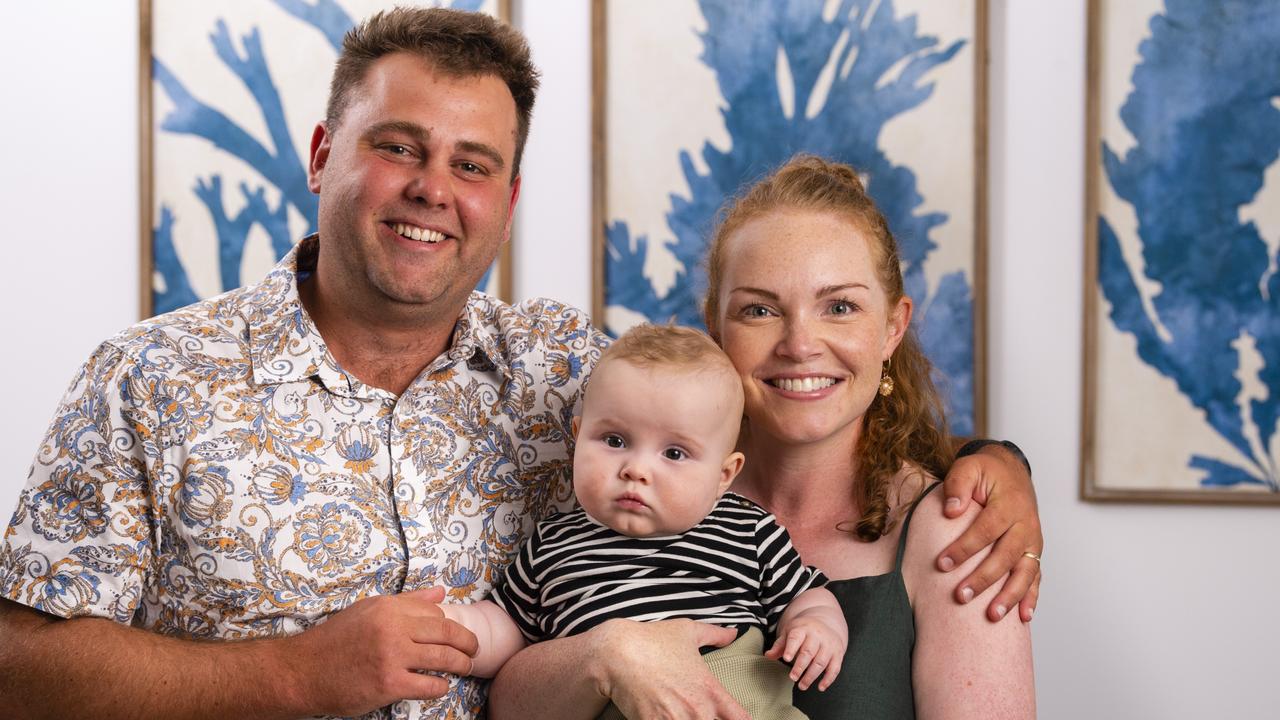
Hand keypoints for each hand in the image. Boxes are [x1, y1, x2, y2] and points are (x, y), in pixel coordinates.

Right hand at [288, 586, 478, 715]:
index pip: (435, 612)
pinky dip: (441, 686)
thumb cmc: (335, 641)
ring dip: (461, 663)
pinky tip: (441, 685)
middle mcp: (392, 628)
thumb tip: (440, 593)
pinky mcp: (389, 684)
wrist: (303, 671)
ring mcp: (392, 656)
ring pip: (444, 657)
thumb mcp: (369, 610)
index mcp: (388, 607)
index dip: (449, 624)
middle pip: (447, 632)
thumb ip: (407, 602)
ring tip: (466, 666)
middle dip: (468, 642)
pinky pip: (429, 684)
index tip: (454, 634)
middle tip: (475, 649)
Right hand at [592, 618, 749, 719]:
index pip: (742, 719)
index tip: (729, 717)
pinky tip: (660, 718)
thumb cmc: (653, 640)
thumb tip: (734, 632)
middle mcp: (698, 711)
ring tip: (675, 714)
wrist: (617, 653)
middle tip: (694, 712)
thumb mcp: (687, 631)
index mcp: (711, 690)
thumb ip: (715, 634)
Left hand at [765, 616, 845, 691]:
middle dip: (800, 666)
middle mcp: (817, 636)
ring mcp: (829, 645)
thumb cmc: (804, 630)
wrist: (826, 622)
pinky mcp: (837, 654)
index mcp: (803, 628)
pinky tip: (820, 687)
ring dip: (811, 675)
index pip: (796, 637)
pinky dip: (828, 679)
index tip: (786, 659)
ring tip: (802, 685)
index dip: (791, 648)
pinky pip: (835, 668)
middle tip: (792, 677)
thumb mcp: (790, 632)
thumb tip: (768, 655)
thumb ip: (779, 645)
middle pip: (809, 652)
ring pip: (821, 662)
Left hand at [937, 444, 1042, 622]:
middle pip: (1006, 556)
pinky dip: (1031, 597)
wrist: (1011, 471)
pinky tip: (1023, 617)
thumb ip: (958, 485)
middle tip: (960, 596)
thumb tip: (951, 511)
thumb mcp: (969, 467)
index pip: (986, 530)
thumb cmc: (985, 472)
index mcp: (1009, 504)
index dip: (965, 548)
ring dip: (1010, 595)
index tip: (942, 564)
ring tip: (993, 615)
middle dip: (984, 578)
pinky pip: (1036, 577)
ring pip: (1026, 571)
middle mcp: (1026, 525)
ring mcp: (1033, 540)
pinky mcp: (1034, 551)